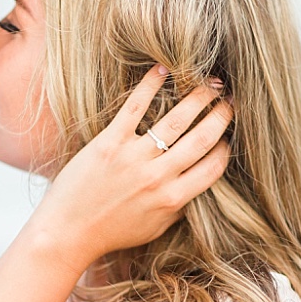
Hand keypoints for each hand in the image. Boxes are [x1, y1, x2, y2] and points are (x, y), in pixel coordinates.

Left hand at [30, 65, 232, 269]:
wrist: (69, 232)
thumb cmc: (113, 232)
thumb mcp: (156, 227)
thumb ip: (179, 206)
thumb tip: (199, 185)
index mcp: (173, 199)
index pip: (213, 167)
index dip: (226, 147)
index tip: (230, 134)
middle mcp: (158, 177)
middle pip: (202, 139)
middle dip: (222, 115)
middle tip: (231, 99)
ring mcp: (133, 158)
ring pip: (176, 121)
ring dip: (198, 97)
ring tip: (212, 83)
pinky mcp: (109, 142)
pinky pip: (134, 108)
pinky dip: (151, 86)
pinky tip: (164, 69)